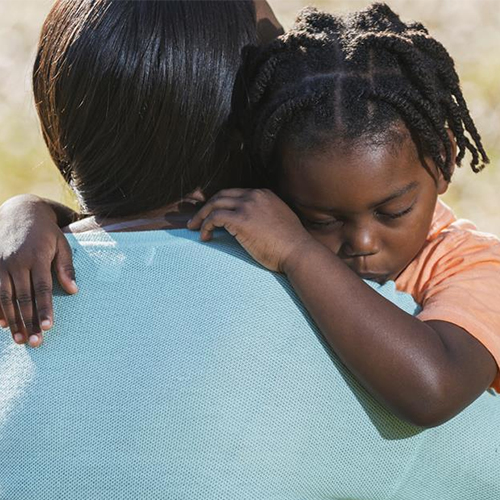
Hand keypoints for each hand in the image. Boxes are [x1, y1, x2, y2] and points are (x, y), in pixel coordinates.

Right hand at [0, 195, 77, 346]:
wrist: (20, 210)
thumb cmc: (46, 231)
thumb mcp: (62, 244)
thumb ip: (66, 267)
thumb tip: (74, 291)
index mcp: (37, 257)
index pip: (42, 288)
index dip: (44, 309)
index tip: (48, 327)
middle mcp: (17, 261)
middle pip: (23, 297)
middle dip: (29, 321)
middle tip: (36, 342)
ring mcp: (1, 263)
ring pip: (5, 297)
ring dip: (12, 320)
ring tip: (20, 339)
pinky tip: (1, 325)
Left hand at [187, 188, 313, 272]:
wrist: (299, 252)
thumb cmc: (291, 244)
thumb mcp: (280, 220)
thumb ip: (265, 215)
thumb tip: (253, 224)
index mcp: (264, 194)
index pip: (235, 193)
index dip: (220, 203)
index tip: (212, 214)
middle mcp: (254, 196)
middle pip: (221, 195)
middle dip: (206, 207)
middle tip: (196, 220)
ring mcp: (247, 206)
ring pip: (214, 204)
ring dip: (201, 216)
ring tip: (194, 228)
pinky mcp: (241, 220)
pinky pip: (215, 218)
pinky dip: (205, 226)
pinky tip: (205, 237)